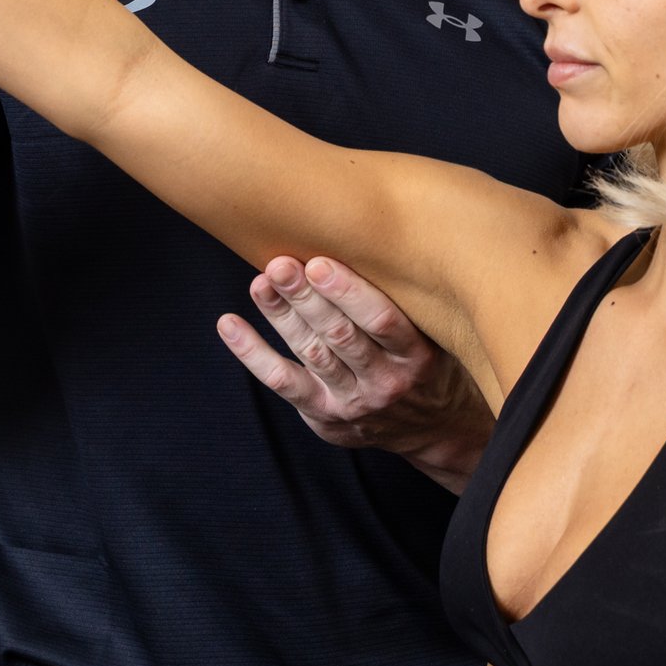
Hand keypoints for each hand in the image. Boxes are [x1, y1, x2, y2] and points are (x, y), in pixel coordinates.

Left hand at [219, 255, 493, 493]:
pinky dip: (253, 352)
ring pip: (311, 353)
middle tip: (280, 264)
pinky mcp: (325, 415)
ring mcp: (354, 402)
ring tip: (260, 283)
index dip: (348, 291)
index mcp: (416, 354)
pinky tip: (229, 324)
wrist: (437, 427)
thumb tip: (356, 238)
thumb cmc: (427, 359)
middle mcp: (386, 381)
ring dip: (280, 315)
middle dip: (306, 297)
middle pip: (339, 336)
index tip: (321, 261)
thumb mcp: (434, 333)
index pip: (382, 321)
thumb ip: (402, 300)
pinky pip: (284, 382)